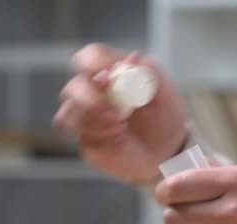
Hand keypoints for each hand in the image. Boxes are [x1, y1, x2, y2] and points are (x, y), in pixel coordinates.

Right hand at [53, 43, 187, 182]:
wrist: (167, 152)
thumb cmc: (164, 117)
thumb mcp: (165, 92)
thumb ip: (150, 72)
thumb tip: (132, 58)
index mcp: (109, 75)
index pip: (88, 57)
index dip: (92, 63)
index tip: (108, 78)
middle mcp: (92, 95)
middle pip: (72, 88)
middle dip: (89, 99)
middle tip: (115, 113)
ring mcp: (86, 119)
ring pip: (69, 115)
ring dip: (94, 122)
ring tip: (120, 129)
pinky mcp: (87, 142)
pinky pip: (82, 139)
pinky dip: (100, 139)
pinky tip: (120, 143)